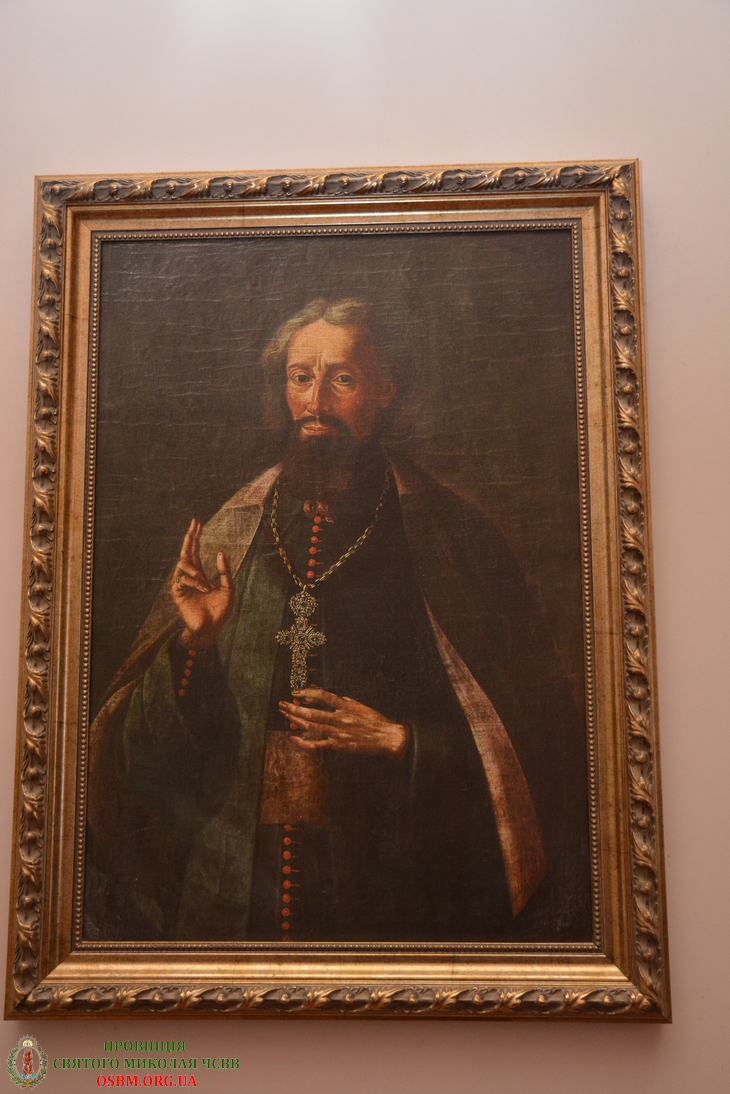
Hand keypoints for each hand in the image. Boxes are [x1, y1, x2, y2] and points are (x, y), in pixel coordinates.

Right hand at [171, 518, 233, 647]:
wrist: (212, 629)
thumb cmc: (220, 611)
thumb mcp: (228, 588)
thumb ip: (224, 571)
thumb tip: (219, 551)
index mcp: (200, 574)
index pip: (195, 551)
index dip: (196, 537)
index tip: (197, 523)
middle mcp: (189, 576)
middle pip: (186, 551)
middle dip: (190, 537)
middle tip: (195, 523)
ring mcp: (182, 584)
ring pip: (183, 563)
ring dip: (197, 572)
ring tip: (207, 585)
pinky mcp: (177, 593)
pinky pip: (181, 579)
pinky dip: (195, 582)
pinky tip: (204, 590)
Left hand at [279, 688, 406, 757]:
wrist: (386, 737)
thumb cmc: (375, 721)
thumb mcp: (360, 706)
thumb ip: (346, 702)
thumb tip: (333, 698)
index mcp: (346, 706)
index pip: (323, 695)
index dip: (307, 692)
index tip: (296, 692)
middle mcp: (340, 718)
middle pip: (312, 712)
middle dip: (294, 708)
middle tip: (282, 704)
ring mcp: (338, 732)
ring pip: (312, 726)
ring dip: (296, 720)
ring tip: (285, 715)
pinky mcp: (339, 745)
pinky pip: (317, 744)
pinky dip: (303, 742)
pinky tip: (293, 738)